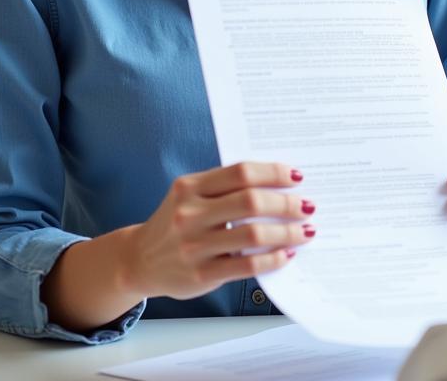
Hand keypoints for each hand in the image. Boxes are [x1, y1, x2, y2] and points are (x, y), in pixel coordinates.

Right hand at [122, 162, 314, 300]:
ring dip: (286, 232)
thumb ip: (223, 188)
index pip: (240, 172)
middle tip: (307, 205)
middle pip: (250, 201)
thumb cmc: (175, 223)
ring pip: (252, 234)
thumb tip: (276, 184)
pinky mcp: (201, 274)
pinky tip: (286, 254)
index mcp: (190, 186)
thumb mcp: (189, 196)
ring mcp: (194, 245)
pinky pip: (247, 264)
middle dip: (285, 203)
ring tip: (305, 231)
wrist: (139, 261)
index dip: (273, 172)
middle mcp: (189, 213)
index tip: (296, 176)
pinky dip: (272, 258)